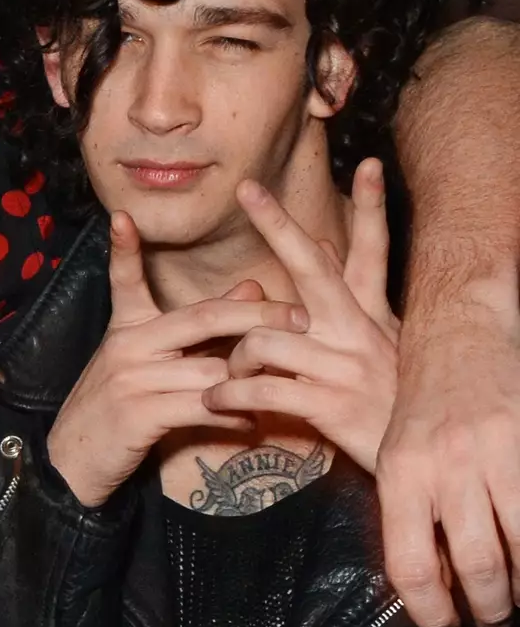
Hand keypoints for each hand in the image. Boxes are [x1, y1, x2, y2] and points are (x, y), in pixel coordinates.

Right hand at [46, 210, 305, 507]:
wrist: (73, 463)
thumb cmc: (120, 408)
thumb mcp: (150, 363)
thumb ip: (199, 328)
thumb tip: (251, 286)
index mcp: (126, 328)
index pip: (125, 281)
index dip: (124, 250)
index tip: (123, 216)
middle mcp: (127, 346)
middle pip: (201, 319)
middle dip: (255, 316)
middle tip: (299, 317)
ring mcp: (131, 380)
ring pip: (209, 369)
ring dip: (252, 380)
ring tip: (286, 383)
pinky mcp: (139, 415)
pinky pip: (199, 408)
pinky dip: (230, 415)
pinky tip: (251, 421)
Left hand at [204, 163, 398, 473]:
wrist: (411, 461)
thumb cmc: (387, 401)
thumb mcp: (377, 346)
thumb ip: (349, 299)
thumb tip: (325, 242)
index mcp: (368, 315)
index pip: (372, 250)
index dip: (373, 207)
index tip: (371, 165)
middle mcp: (356, 331)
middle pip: (313, 267)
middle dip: (279, 225)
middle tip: (248, 189)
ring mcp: (342, 366)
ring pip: (265, 339)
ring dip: (232, 358)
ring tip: (220, 377)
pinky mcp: (328, 404)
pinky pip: (263, 388)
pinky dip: (231, 393)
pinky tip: (215, 400)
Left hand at [376, 276, 519, 626]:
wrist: (457, 338)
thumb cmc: (422, 411)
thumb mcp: (396, 460)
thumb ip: (410, 520)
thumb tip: (434, 587)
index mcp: (402, 475)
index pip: (411, 565)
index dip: (430, 610)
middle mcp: (447, 465)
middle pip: (476, 562)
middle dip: (490, 606)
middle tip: (494, 620)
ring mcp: (494, 452)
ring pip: (519, 543)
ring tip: (519, 595)